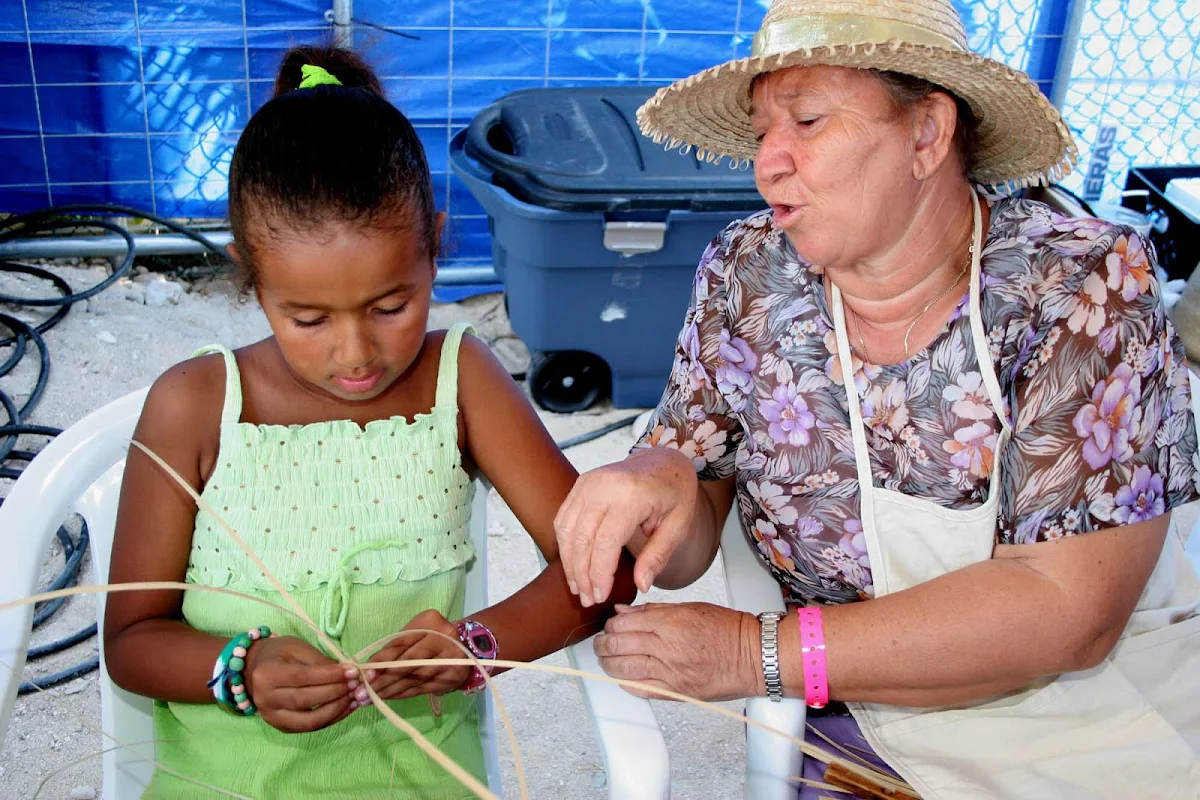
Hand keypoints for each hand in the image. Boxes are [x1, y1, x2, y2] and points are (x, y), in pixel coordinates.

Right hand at [242, 635, 355, 732]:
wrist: (254, 669)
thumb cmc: (278, 653)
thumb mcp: (297, 647)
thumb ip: (320, 661)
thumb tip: (346, 673)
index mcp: (267, 674)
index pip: (303, 677)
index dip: (330, 676)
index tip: (352, 672)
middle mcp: (265, 699)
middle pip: (306, 700)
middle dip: (336, 692)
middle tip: (356, 683)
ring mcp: (272, 717)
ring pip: (309, 720)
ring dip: (336, 710)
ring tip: (354, 697)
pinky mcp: (281, 727)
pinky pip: (309, 728)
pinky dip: (330, 719)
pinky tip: (345, 708)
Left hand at [361, 610, 473, 701]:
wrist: (462, 648)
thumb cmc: (429, 639)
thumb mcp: (413, 634)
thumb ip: (393, 648)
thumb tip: (366, 668)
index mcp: (430, 622)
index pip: (401, 643)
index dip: (381, 660)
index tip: (364, 674)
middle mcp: (444, 638)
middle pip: (408, 662)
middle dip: (383, 679)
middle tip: (362, 692)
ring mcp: (451, 658)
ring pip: (415, 678)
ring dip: (390, 690)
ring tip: (371, 698)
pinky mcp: (452, 677)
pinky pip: (423, 688)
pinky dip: (403, 694)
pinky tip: (388, 697)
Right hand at [555, 447, 698, 605]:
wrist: (664, 461)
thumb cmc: (674, 493)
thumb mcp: (678, 525)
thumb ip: (658, 555)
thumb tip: (642, 585)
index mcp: (633, 494)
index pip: (606, 542)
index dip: (599, 574)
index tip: (601, 595)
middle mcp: (605, 485)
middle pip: (582, 539)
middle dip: (582, 574)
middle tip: (588, 599)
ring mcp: (589, 481)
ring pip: (566, 530)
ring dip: (569, 563)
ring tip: (579, 588)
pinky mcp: (581, 483)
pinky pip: (563, 518)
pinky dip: (564, 544)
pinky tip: (573, 565)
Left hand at [593, 603, 760, 701]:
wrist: (754, 657)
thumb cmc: (729, 630)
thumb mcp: (690, 607)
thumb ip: (652, 611)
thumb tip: (623, 612)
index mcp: (672, 622)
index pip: (624, 623)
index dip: (611, 624)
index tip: (610, 624)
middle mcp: (668, 648)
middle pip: (618, 645)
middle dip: (603, 643)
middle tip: (602, 641)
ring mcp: (670, 673)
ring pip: (622, 669)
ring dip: (608, 663)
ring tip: (606, 657)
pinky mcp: (675, 693)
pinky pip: (639, 689)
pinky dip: (625, 682)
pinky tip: (623, 676)